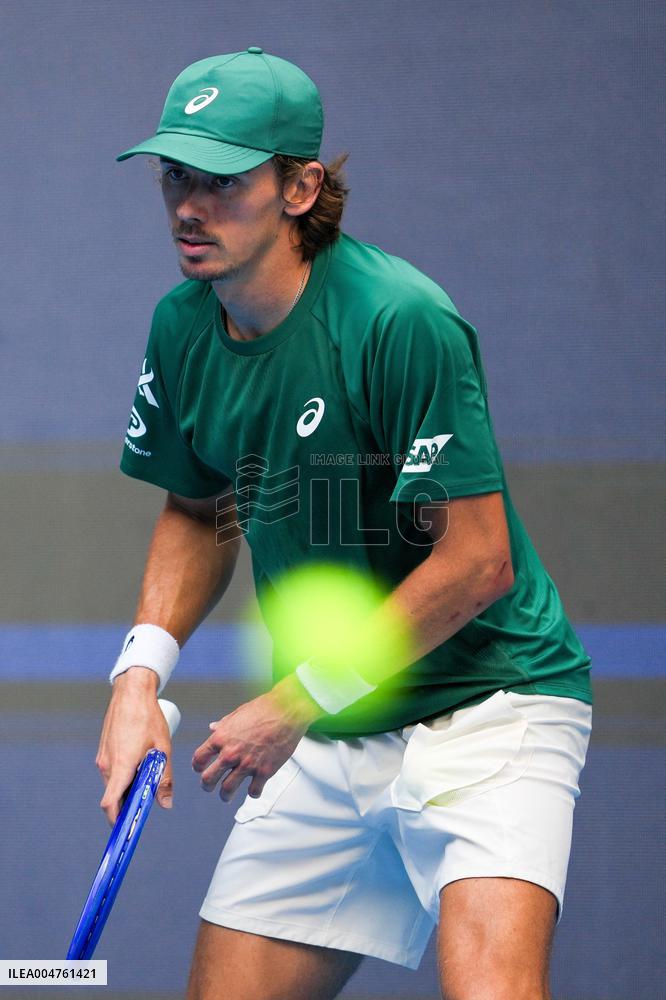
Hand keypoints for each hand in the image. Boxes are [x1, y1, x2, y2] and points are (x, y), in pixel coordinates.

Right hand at [96, 667, 173, 824]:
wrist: (131, 692)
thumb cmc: (148, 717)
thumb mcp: (163, 748)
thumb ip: (163, 777)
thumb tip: (165, 804)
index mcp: (121, 765)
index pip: (110, 803)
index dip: (117, 821)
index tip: (126, 830)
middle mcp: (107, 764)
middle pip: (114, 796)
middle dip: (128, 805)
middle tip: (147, 805)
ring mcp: (103, 757)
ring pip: (114, 783)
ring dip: (128, 788)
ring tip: (149, 778)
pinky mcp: (104, 751)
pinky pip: (113, 772)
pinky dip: (124, 776)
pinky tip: (140, 766)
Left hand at [191, 674, 323, 801]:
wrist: (286, 711)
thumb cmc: (263, 709)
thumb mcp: (237, 714)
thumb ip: (223, 724)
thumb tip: (212, 727)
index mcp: (221, 738)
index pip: (199, 758)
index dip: (197, 766)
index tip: (200, 769)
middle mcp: (231, 753)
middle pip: (209, 779)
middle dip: (206, 786)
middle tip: (209, 787)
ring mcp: (247, 764)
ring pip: (228, 790)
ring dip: (225, 795)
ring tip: (226, 796)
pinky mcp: (264, 771)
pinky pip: (254, 791)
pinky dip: (253, 793)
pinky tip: (253, 789)